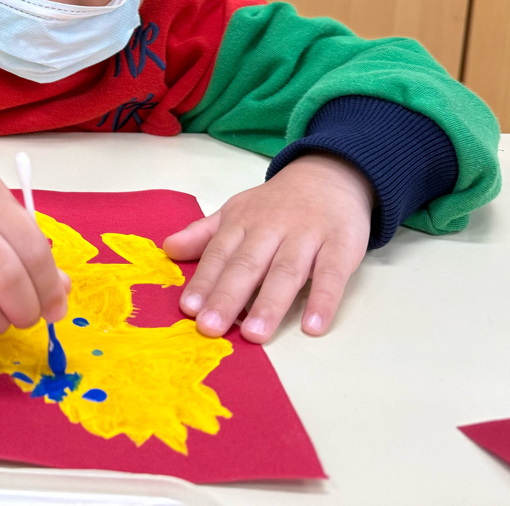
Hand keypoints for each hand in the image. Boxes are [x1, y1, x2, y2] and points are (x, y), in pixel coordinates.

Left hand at [163, 154, 372, 343]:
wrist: (329, 174)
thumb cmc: (276, 204)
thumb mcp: (236, 212)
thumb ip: (203, 234)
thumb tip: (168, 249)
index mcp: (242, 221)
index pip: (219, 254)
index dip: (204, 281)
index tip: (188, 309)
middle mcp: (272, 228)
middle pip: (248, 264)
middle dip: (227, 297)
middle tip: (210, 328)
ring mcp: (307, 236)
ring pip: (286, 271)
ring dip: (270, 304)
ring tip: (254, 335)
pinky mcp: (341, 245)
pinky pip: (332, 274)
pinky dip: (323, 299)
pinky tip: (313, 325)